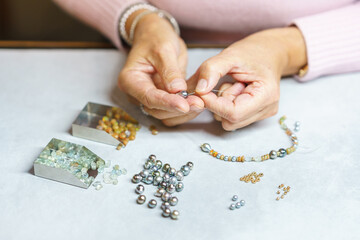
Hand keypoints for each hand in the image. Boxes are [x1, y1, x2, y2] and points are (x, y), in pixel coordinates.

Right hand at [118, 12, 203, 125]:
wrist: (156, 34)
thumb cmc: (155, 38)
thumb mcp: (164, 49)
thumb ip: (170, 71)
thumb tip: (177, 90)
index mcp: (130, 80)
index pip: (148, 97)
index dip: (167, 103)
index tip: (184, 105)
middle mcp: (137, 93)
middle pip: (156, 110)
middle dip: (177, 108)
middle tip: (198, 103)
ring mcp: (150, 97)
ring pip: (165, 114)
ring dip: (184, 112)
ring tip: (201, 102)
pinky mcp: (162, 99)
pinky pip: (173, 110)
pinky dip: (186, 109)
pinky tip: (198, 102)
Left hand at [191, 27, 306, 130]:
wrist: (269, 52)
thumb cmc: (254, 52)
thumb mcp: (230, 55)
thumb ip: (212, 70)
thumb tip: (199, 90)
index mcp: (266, 95)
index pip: (233, 113)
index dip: (213, 104)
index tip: (201, 91)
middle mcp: (266, 109)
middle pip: (230, 120)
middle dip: (219, 103)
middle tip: (227, 82)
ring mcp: (261, 114)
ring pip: (228, 121)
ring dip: (223, 103)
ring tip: (234, 84)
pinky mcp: (254, 115)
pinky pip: (231, 117)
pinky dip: (227, 104)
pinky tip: (236, 90)